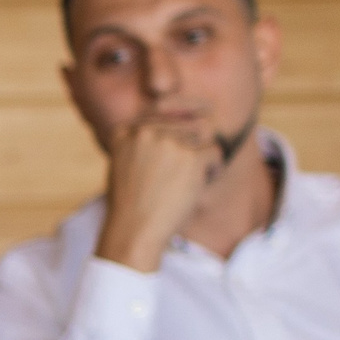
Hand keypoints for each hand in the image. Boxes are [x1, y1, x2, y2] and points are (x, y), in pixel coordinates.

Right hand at [94, 119, 219, 272]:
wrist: (133, 232)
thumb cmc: (131, 205)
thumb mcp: (125, 165)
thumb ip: (143, 142)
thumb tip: (181, 123)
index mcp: (124, 132)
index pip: (161, 107)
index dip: (185, 110)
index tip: (204, 111)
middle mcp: (145, 132)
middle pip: (188, 121)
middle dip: (196, 142)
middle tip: (192, 168)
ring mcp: (167, 143)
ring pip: (204, 133)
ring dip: (205, 154)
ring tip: (197, 175)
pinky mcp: (189, 158)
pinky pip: (215, 152)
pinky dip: (213, 168)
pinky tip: (203, 182)